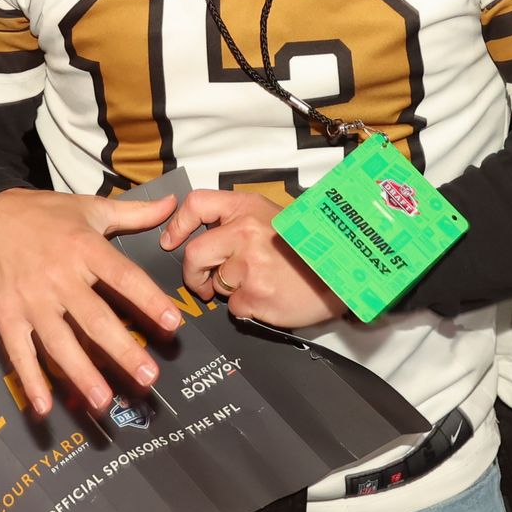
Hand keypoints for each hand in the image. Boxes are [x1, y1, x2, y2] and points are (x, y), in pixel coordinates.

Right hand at [0, 188, 182, 414]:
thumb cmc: (47, 213)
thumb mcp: (92, 207)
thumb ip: (135, 212)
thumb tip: (172, 204)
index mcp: (85, 247)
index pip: (123, 276)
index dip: (148, 299)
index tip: (172, 323)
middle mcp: (59, 276)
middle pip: (95, 318)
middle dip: (122, 350)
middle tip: (148, 377)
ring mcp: (30, 298)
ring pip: (59, 342)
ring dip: (81, 373)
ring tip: (103, 401)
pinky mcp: (6, 314)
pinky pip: (19, 351)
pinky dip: (30, 380)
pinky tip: (43, 408)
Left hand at [159, 190, 346, 328]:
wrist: (341, 272)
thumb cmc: (306, 246)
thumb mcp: (271, 217)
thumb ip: (236, 221)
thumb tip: (198, 236)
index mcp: (247, 207)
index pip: (197, 204)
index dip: (177, 224)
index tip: (169, 242)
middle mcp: (246, 231)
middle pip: (194, 253)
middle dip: (193, 274)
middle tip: (204, 282)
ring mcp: (250, 264)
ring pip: (215, 283)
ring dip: (227, 290)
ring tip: (255, 284)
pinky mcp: (256, 294)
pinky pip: (233, 306)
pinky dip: (245, 307)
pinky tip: (268, 296)